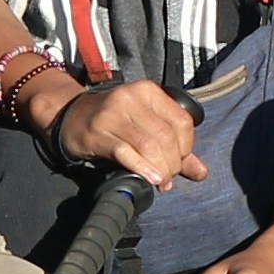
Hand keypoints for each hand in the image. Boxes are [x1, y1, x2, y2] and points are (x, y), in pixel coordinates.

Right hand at [53, 77, 203, 183]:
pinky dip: (142, 168)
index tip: (180, 162)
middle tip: (169, 177)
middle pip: (166, 136)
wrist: (71, 116)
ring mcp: (113, 113)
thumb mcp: (146, 125)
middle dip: (173, 163)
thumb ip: (175, 147)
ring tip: (161, 181)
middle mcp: (132, 98)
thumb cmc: (113, 121)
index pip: (182, 122)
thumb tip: (202, 172)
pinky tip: (149, 178)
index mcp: (149, 92)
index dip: (187, 147)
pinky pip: (125, 152)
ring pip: (148, 145)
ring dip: (160, 169)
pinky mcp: (98, 132)